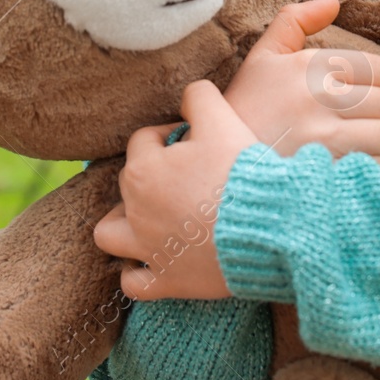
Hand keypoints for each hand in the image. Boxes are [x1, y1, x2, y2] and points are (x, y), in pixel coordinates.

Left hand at [92, 79, 256, 300]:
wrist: (269, 228)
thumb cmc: (242, 173)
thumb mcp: (222, 119)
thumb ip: (198, 98)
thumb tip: (187, 96)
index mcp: (144, 169)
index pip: (144, 140)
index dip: (169, 134)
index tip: (195, 140)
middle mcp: (137, 210)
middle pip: (129, 182)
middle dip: (153, 173)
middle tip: (187, 173)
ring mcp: (148, 249)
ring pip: (110, 234)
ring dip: (121, 223)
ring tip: (146, 217)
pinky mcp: (167, 281)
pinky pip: (133, 284)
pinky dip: (135, 274)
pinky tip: (150, 262)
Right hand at [223, 0, 379, 166]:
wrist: (213, 171)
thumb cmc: (241, 111)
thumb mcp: (260, 57)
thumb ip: (293, 22)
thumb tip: (334, 2)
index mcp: (307, 68)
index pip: (375, 70)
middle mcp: (317, 101)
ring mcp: (320, 141)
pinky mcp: (321, 176)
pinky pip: (375, 170)